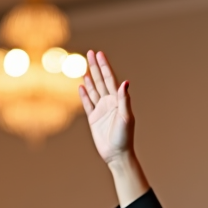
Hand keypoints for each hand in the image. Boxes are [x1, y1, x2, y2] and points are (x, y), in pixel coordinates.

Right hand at [79, 50, 133, 164]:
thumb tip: (125, 82)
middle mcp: (109, 103)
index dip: (104, 66)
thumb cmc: (124, 137)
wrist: (117, 154)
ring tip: (85, 67)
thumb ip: (124, 99)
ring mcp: (101, 110)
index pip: (110, 79)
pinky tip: (82, 86)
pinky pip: (88, 104)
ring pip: (94, 90)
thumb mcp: (126, 117)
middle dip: (95, 67)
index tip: (100, 54)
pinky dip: (84, 94)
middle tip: (90, 53)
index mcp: (118, 100)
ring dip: (90, 78)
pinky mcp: (93, 119)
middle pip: (101, 81)